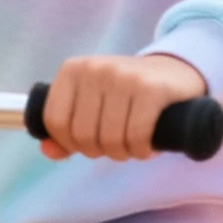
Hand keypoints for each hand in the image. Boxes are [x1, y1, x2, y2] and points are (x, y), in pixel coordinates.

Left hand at [39, 53, 207, 161]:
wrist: (174, 73)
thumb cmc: (125, 95)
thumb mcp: (91, 104)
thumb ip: (66, 129)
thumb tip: (48, 151)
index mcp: (72, 70)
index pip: (55, 122)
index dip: (71, 143)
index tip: (90, 143)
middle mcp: (94, 69)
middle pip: (83, 135)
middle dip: (101, 151)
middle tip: (117, 145)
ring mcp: (123, 77)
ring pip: (110, 139)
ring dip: (124, 153)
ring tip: (133, 145)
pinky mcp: (151, 89)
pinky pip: (137, 136)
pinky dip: (142, 150)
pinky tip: (147, 146)